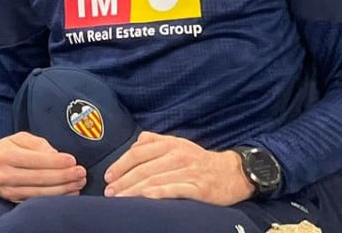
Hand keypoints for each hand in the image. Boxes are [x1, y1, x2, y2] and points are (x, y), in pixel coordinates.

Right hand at [0, 132, 84, 200]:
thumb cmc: (8, 150)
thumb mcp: (20, 138)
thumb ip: (39, 144)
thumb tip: (56, 155)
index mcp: (6, 155)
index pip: (35, 159)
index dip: (56, 161)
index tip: (72, 160)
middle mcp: (5, 174)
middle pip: (40, 178)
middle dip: (64, 176)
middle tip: (80, 172)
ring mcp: (9, 190)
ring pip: (41, 193)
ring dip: (64, 189)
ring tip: (78, 183)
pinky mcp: (15, 200)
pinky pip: (39, 200)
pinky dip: (56, 197)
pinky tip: (69, 192)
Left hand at [103, 132, 250, 203]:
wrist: (232, 173)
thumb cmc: (199, 160)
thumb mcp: (178, 144)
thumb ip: (155, 142)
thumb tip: (135, 145)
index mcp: (169, 144)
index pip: (138, 153)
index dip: (121, 165)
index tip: (108, 177)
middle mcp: (177, 155)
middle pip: (144, 169)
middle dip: (123, 182)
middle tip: (110, 193)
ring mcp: (188, 171)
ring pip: (156, 180)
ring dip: (135, 191)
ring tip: (121, 200)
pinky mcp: (199, 187)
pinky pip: (176, 189)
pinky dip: (159, 193)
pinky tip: (146, 198)